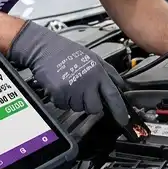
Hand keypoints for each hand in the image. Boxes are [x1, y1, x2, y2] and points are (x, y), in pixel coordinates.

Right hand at [7, 21, 129, 125]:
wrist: (44, 48)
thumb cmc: (67, 51)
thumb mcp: (93, 57)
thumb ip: (108, 72)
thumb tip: (120, 86)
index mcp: (98, 72)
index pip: (113, 95)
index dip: (120, 110)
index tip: (123, 120)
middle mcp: (87, 81)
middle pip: (95, 108)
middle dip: (90, 104)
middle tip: (83, 94)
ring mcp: (73, 88)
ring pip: (78, 108)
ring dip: (74, 101)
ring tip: (69, 85)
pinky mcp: (59, 93)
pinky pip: (63, 105)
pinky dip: (61, 100)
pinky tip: (60, 86)